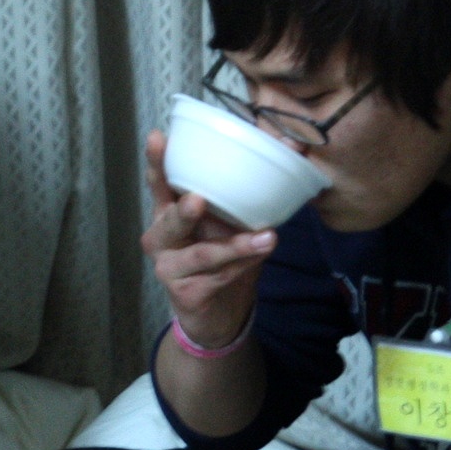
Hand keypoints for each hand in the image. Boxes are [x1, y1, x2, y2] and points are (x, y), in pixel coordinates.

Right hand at [142, 130, 273, 346]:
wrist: (219, 311)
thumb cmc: (222, 253)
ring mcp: (169, 268)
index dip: (156, 162)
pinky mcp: (185, 294)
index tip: (157, 138)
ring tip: (267, 237)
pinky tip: (262, 256)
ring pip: (203, 254)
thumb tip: (293, 146)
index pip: (159, 183)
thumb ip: (249, 190)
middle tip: (198, 200)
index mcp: (168, 212)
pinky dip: (244, 265)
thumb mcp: (230, 220)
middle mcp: (161, 238)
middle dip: (184, 211)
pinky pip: (219, 277)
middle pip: (170, 221)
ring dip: (236, 246)